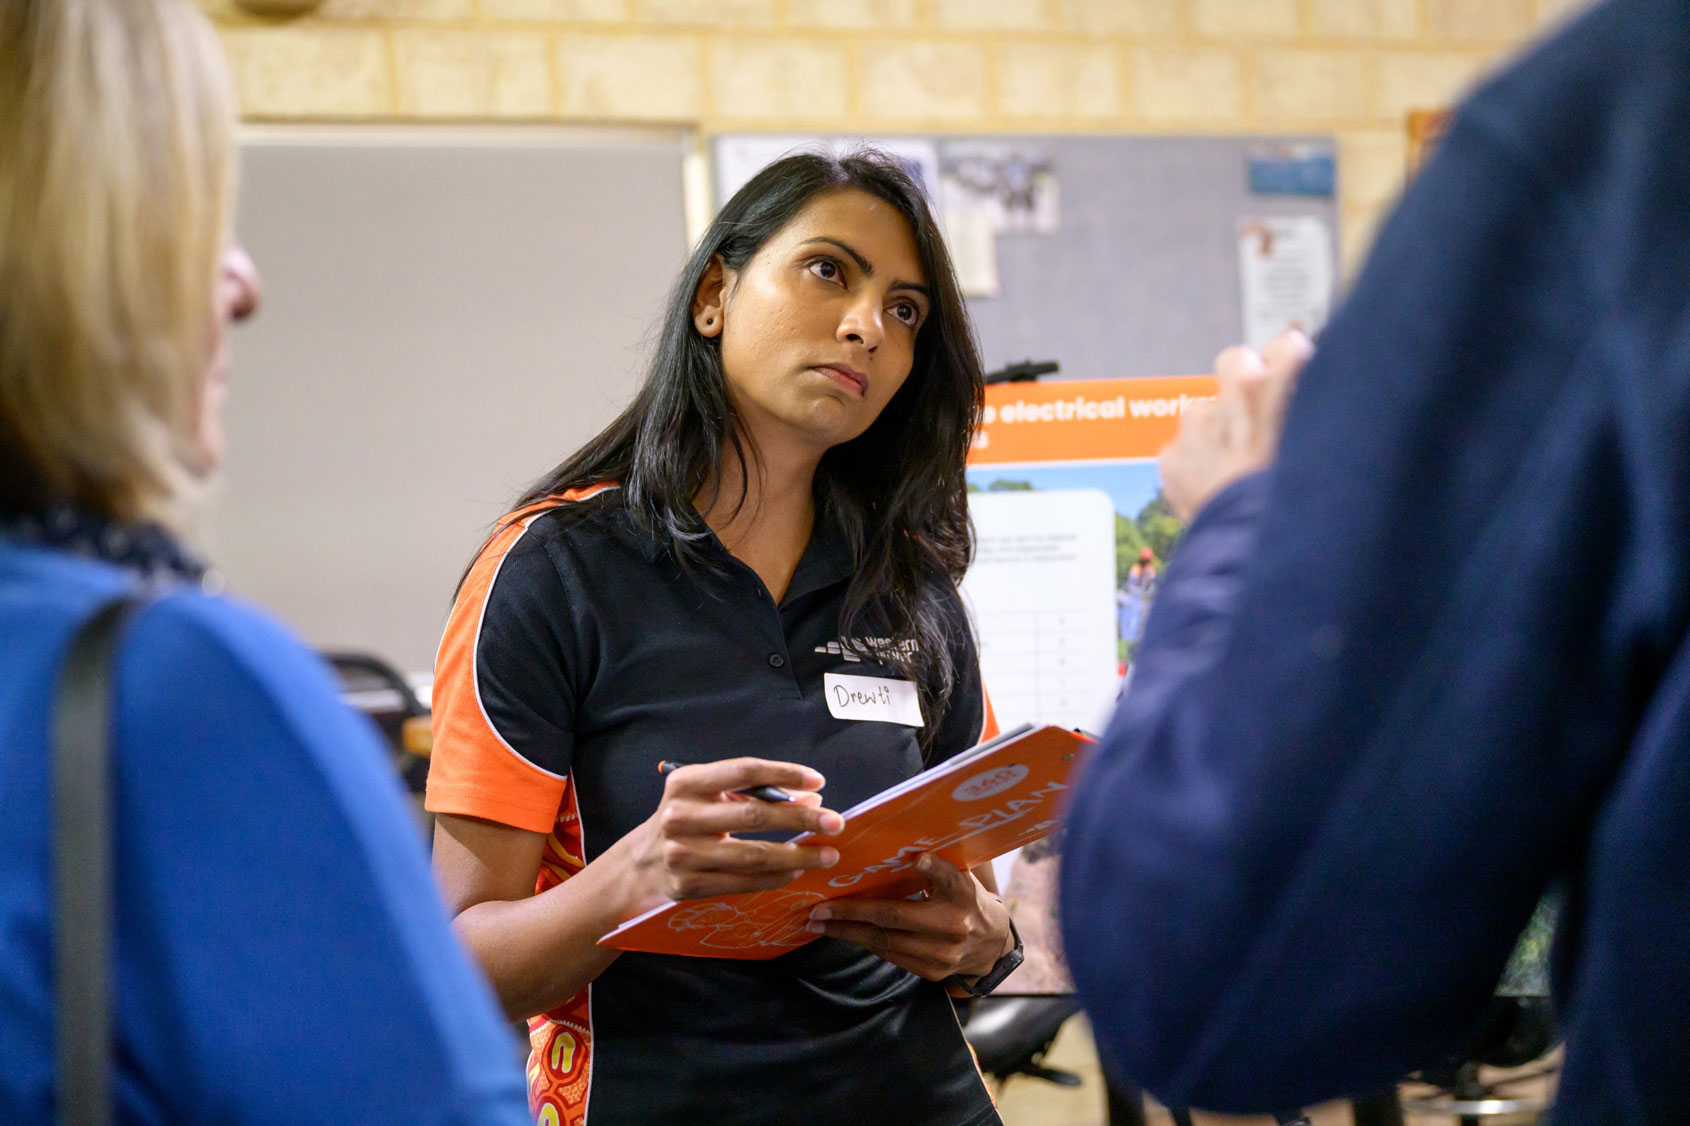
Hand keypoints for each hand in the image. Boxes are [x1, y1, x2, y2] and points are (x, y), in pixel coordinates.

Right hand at [625, 758, 844, 908]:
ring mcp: (684, 854)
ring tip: (828, 853)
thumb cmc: (685, 820)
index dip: (784, 773)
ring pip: (754, 855)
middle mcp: (681, 816)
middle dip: (801, 818)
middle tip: (835, 821)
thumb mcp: (708, 797)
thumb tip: (810, 797)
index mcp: (686, 782)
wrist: (639, 865)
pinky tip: (798, 871)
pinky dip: (776, 877)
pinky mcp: (689, 886)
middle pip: (754, 814)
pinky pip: (744, 882)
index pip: (743, 771)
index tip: (818, 780)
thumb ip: (753, 793)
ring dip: (798, 855)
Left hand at [804, 854, 1013, 981]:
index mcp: (963, 892)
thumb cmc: (965, 899)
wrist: (990, 945)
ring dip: (847, 932)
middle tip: (819, 908)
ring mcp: (942, 953)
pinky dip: (864, 943)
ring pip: (886, 942)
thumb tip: (903, 848)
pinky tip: (843, 933)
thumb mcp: (960, 876)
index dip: (934, 868)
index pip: (949, 877)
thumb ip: (937, 866)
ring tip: (819, 923)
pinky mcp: (932, 971)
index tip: (918, 858)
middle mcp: (954, 924)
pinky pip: (890, 956)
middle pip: (895, 916)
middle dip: (851, 912)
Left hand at [1160, 330, 1313, 522]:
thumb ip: (1310, 412)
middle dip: (1245, 380)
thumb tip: (1310, 395)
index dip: (1288, 363)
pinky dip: (1194, 463)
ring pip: (1203, 409)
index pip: (1286, 346)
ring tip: (1235, 467)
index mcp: (1276, 389)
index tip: (1290, 376)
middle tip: (1258, 412)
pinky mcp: (1172, 457)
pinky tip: (1214, 488)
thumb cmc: (1294, 504)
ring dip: (1216, 428)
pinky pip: (1182, 448)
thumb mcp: (1320, 448)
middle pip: (1237, 362)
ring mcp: (1196, 427)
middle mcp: (1233, 398)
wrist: (1250, 550)